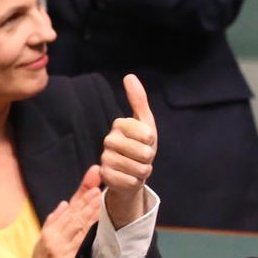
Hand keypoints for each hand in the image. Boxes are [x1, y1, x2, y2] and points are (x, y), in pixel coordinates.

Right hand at [11, 166, 103, 257]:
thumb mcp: (42, 242)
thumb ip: (54, 223)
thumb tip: (65, 203)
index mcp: (50, 232)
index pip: (69, 208)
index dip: (82, 192)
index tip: (93, 176)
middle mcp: (54, 239)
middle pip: (74, 215)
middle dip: (88, 198)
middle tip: (101, 182)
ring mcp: (61, 252)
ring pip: (78, 228)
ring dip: (90, 212)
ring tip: (101, 197)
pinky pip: (81, 249)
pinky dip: (90, 236)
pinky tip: (99, 226)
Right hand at [101, 74, 156, 228]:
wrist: (129, 172)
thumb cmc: (140, 145)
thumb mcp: (145, 122)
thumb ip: (138, 100)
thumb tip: (129, 76)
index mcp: (119, 124)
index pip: (148, 134)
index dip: (152, 141)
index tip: (145, 141)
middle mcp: (109, 140)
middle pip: (145, 153)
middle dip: (149, 159)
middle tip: (141, 157)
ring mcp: (105, 159)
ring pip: (140, 169)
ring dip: (143, 171)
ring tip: (136, 167)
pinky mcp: (106, 176)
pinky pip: (132, 181)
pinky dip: (136, 182)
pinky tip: (129, 177)